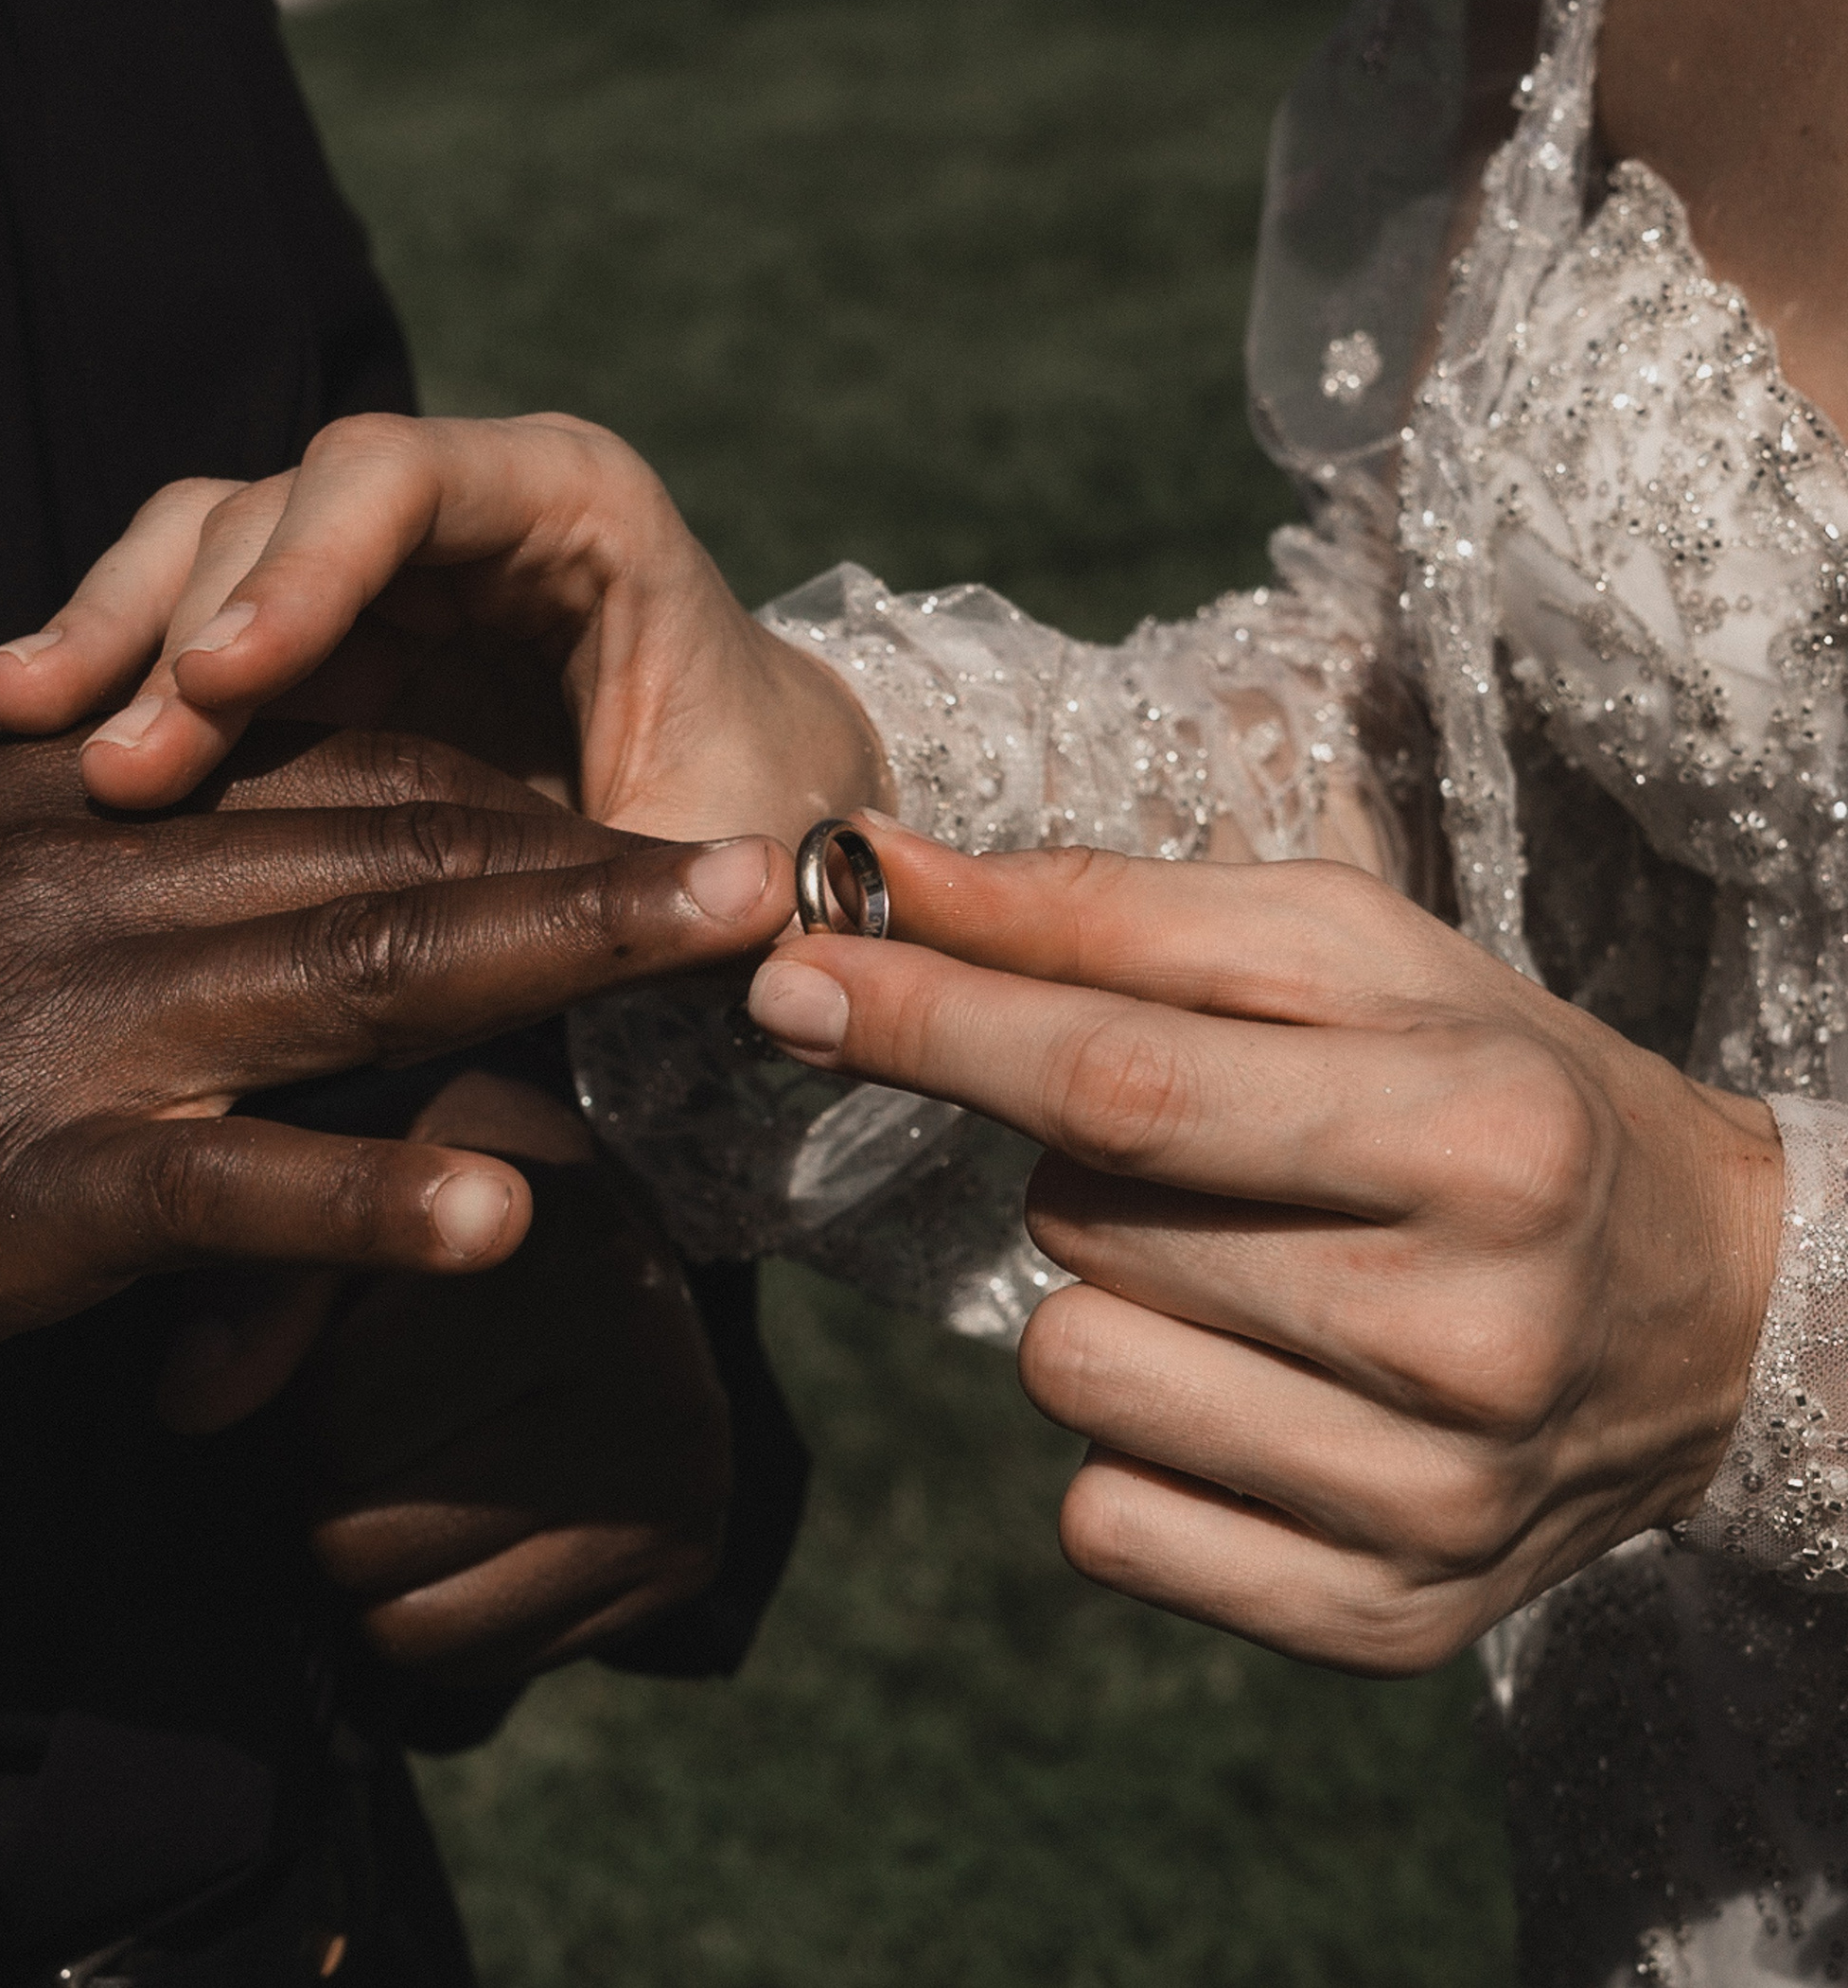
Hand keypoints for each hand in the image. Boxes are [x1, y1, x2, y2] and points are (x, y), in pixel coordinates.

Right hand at [0, 416, 890, 841]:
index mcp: (573, 508)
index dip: (304, 561)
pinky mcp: (314, 629)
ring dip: (119, 632)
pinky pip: (190, 619)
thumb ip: (711, 873)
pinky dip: (120, 666)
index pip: (406, 480)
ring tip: (23, 719)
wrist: (737, 795)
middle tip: (111, 764)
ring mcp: (372, 560)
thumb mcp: (741, 839)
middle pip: (279, 507)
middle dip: (182, 624)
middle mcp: (459, 505)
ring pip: (206, 546)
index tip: (223, 677)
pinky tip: (33, 729)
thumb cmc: (750, 808)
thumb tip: (737, 919)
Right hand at [0, 729, 789, 1399]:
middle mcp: (94, 887)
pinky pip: (230, 1190)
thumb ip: (85, 833)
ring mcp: (73, 1036)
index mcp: (79, 806)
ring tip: (706, 949)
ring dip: (551, 958)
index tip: (648, 820)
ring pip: (351, 970)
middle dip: (589, 855)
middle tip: (756, 863)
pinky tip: (496, 1216)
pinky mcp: (34, 1191)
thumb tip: (193, 789)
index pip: (336, 771)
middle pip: (391, 848)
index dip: (513, 794)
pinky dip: (368, 1199)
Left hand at [161, 1071, 729, 1683]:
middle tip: (382, 1419)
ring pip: (407, 1618)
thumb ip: (257, 1276)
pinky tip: (475, 1519)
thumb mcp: (341, 1174)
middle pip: (360, 1530)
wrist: (591, 1241)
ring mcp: (680, 1464)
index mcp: (557, 1233)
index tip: (349, 1344)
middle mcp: (644, 1348)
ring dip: (375, 1560)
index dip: (307, 1394)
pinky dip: (440, 1613)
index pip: (338, 1412)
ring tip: (420, 1462)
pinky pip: (476, 1663)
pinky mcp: (686, 1558)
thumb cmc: (435, 1202)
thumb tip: (190, 1402)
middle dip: (335, 1488)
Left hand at [742, 817, 1785, 1673]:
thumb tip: (877, 870)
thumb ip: (1103, 911)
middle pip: (1078, 1226)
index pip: (1122, 1082)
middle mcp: (1465, 1334)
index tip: (791, 980)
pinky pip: (1105, 1520)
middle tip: (1215, 1154)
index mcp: (1474, 1132)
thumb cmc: (1489, 1083)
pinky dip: (1129, 1442)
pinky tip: (1252, 1390)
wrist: (1701, 1313)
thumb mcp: (1340, 953)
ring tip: (1243, 1271)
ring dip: (1101, 1300)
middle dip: (1070, 1161)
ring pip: (1071, 1373)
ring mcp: (1426, 1504)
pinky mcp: (1380, 1624)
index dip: (930, 1026)